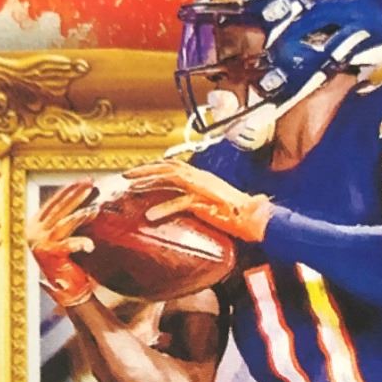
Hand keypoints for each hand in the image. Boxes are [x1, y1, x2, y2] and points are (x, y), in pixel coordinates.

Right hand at [28, 181, 97, 307]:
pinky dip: (80, 243)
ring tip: (95, 209)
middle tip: (91, 185)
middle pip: (58, 209)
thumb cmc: (69, 261)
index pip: (54, 202)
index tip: (85, 181)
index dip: (69, 191)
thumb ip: (67, 219)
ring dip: (80, 216)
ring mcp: (41, 243)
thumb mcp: (64, 236)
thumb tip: (85, 195)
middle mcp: (35, 232)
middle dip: (76, 195)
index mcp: (35, 225)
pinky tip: (90, 245)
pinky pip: (67, 245)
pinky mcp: (50, 256)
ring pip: (62, 224)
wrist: (67, 290)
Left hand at [124, 159, 271, 243]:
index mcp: (201, 176)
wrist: (254, 216)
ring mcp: (201, 188)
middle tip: (127, 175)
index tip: (140, 171)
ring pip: (170, 178)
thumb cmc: (236, 212)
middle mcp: (200, 177)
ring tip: (132, 188)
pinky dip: (163, 208)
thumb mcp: (212, 201)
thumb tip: (184, 203)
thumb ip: (197, 198)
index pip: (174, 164)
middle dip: (145, 169)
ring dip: (149, 181)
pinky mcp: (204, 201)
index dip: (156, 166)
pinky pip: (179, 202)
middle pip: (168, 166)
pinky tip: (150, 215)